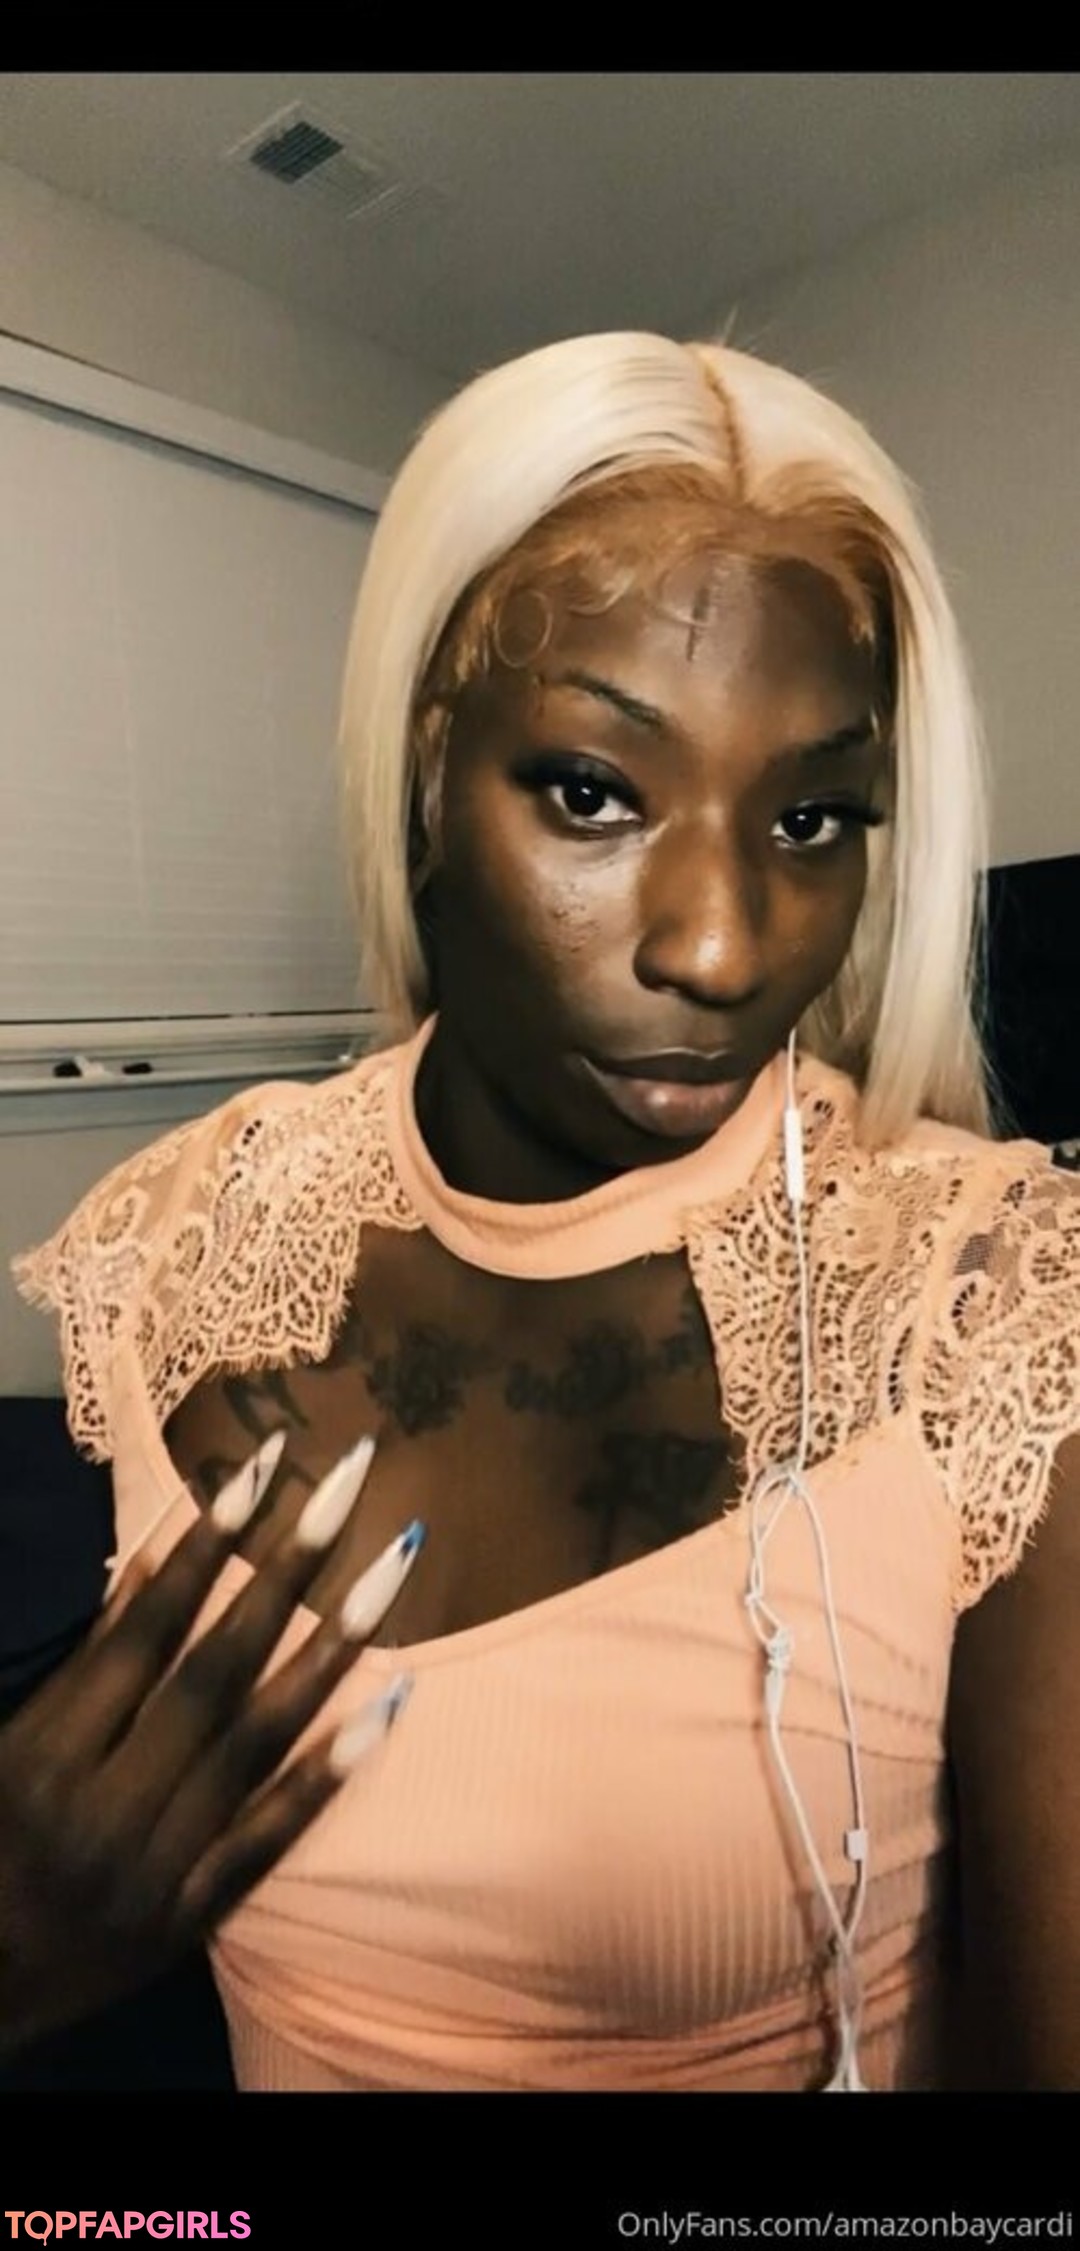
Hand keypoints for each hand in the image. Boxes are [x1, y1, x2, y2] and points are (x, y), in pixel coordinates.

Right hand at [0, 1432, 416, 2059]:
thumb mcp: (6, 1747)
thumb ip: (83, 1665)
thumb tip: (154, 1566)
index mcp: (46, 1754)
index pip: (145, 1629)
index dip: (207, 1544)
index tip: (266, 1461)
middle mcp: (106, 1804)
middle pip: (216, 1669)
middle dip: (288, 1565)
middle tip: (354, 1475)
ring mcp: (157, 1865)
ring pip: (257, 1741)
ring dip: (334, 1647)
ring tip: (396, 1561)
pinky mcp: (193, 1918)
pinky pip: (270, 1837)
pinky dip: (328, 1772)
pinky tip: (389, 1707)